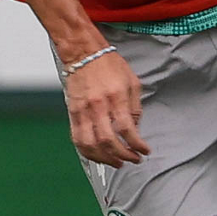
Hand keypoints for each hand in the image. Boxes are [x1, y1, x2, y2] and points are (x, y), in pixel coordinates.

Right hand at [64, 50, 149, 167]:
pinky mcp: (72, 113)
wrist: (83, 53)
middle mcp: (98, 106)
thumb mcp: (132, 82)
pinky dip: (88, 152)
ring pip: (91, 145)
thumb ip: (135, 107)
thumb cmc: (108, 64)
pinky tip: (98, 156)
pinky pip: (78, 139)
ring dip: (105, 159)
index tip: (144, 151)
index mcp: (116, 97)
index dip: (137, 145)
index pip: (127, 129)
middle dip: (123, 155)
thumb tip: (135, 129)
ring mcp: (83, 111)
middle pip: (108, 141)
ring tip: (116, 162)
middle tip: (133, 159)